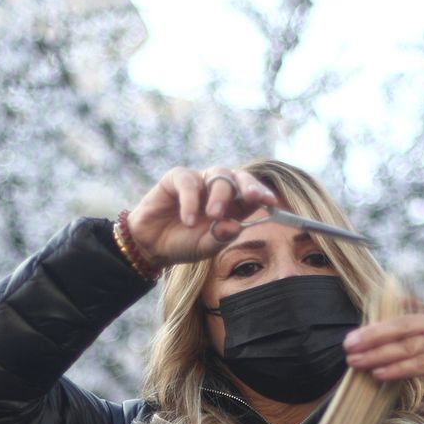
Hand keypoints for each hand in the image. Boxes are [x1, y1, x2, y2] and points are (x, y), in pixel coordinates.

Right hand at [125, 166, 278, 269]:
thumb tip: (236, 226)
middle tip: (255, 198)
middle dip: (249, 186)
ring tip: (213, 216)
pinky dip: (191, 202)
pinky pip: (189, 182)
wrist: (151, 246)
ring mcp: (198, 181)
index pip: (252, 194)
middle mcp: (217, 189)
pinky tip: (188, 220)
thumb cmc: (182, 244)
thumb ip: (221, 237)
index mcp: (231, 205)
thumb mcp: (205, 247)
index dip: (263, 195)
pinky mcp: (177, 178)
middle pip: (239, 177)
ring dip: (220, 196)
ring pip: (218, 176)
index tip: (272, 203)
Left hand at [342, 307, 423, 419]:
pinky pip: (422, 365)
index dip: (376, 323)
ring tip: (358, 362)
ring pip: (410, 346)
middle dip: (373, 336)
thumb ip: (401, 340)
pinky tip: (380, 374)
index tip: (353, 337)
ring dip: (380, 354)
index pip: (402, 314)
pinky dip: (398, 369)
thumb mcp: (421, 351)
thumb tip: (364, 339)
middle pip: (404, 326)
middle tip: (349, 346)